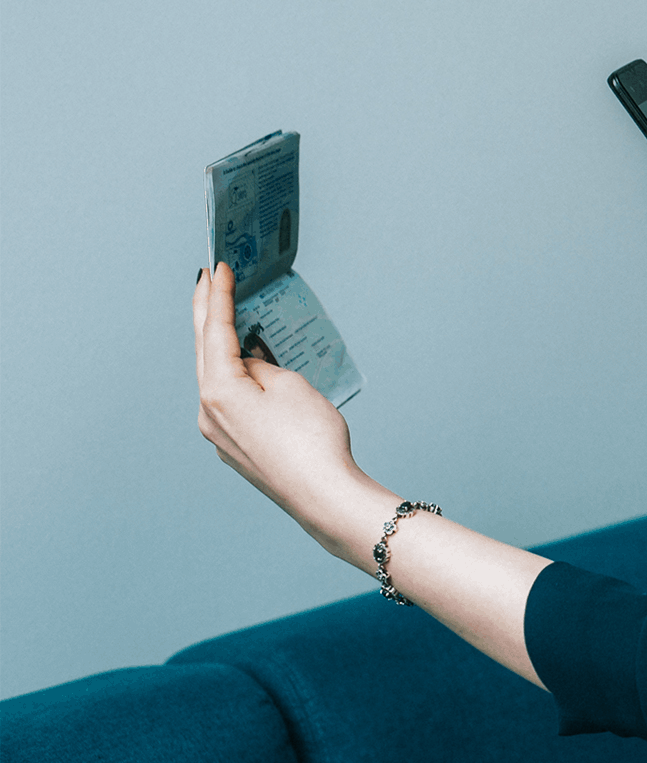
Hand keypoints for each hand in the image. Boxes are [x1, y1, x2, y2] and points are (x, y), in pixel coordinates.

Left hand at [193, 263, 378, 551]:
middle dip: (209, 315)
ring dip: (222, 347)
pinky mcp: (238, 449)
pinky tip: (251, 370)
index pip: (215, 331)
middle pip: (205, 352)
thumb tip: (247, 365)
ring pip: (216, 378)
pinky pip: (231, 402)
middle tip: (210, 281)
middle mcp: (209, 413)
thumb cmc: (312, 440)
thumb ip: (261, 367)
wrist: (324, 496)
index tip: (219, 267)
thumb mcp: (290, 386)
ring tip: (230, 318)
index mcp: (219, 390)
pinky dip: (237, 378)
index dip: (220, 296)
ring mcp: (221, 434)